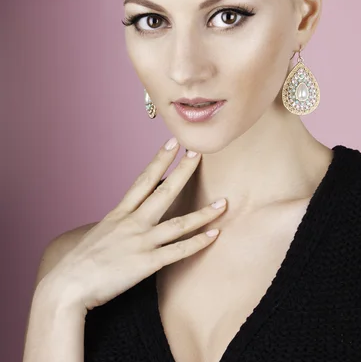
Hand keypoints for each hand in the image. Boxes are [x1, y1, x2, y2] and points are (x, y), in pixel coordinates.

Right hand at [41, 140, 226, 310]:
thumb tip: (125, 216)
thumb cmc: (79, 262)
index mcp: (119, 214)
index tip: (172, 143)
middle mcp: (132, 223)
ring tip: (223, 202)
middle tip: (198, 153)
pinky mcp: (146, 264)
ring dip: (203, 213)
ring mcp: (141, 242)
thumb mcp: (98, 234)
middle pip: (164, 192)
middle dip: (183, 172)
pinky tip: (213, 235)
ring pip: (178, 223)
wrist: (67, 286)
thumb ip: (116, 224)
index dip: (159, 160)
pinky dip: (197, 243)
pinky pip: (178, 251)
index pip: (143, 180)